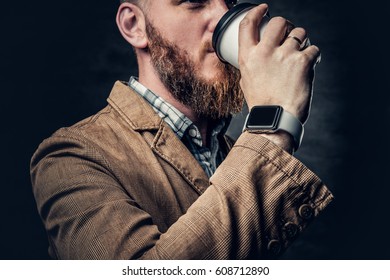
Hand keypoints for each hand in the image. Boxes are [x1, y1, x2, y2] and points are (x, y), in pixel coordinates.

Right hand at [238, 4, 320, 123]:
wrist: (276, 118)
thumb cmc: (262, 104)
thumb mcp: (246, 82)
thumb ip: (250, 65)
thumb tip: (255, 55)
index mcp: (248, 57)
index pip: (247, 25)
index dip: (256, 12)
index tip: (263, 9)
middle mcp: (265, 52)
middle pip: (278, 22)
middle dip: (286, 25)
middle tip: (289, 33)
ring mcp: (284, 55)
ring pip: (299, 32)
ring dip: (302, 40)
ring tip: (300, 52)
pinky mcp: (303, 62)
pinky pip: (313, 48)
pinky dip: (313, 55)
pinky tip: (309, 64)